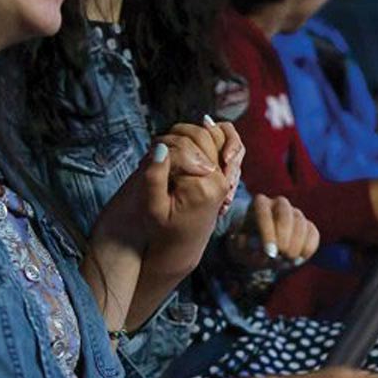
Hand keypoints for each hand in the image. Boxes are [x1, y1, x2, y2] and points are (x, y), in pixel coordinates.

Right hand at [94, 119, 239, 288]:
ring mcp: (225, 175)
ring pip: (212, 135)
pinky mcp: (223, 173)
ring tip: (171, 147)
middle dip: (178, 136)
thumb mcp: (153, 207)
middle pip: (202, 135)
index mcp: (204, 186)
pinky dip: (205, 136)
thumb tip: (160, 146)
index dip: (163, 145)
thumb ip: (154, 176)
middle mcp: (220, 179)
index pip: (184, 146)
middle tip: (160, 148)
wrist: (183, 243)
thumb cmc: (164, 228)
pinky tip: (190, 140)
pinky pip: (220, 142)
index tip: (152, 157)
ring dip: (189, 134)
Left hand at [226, 195, 320, 268]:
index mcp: (259, 204)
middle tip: (282, 254)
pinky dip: (308, 248)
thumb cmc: (247, 246)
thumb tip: (255, 246)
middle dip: (284, 234)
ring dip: (296, 244)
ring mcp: (295, 214)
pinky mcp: (308, 226)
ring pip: (301, 223)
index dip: (268, 231)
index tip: (269, 252)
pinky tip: (299, 259)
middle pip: (285, 212)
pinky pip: (313, 234)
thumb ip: (243, 246)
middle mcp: (279, 204)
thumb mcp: (239, 248)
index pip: (263, 210)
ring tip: (288, 260)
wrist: (260, 250)